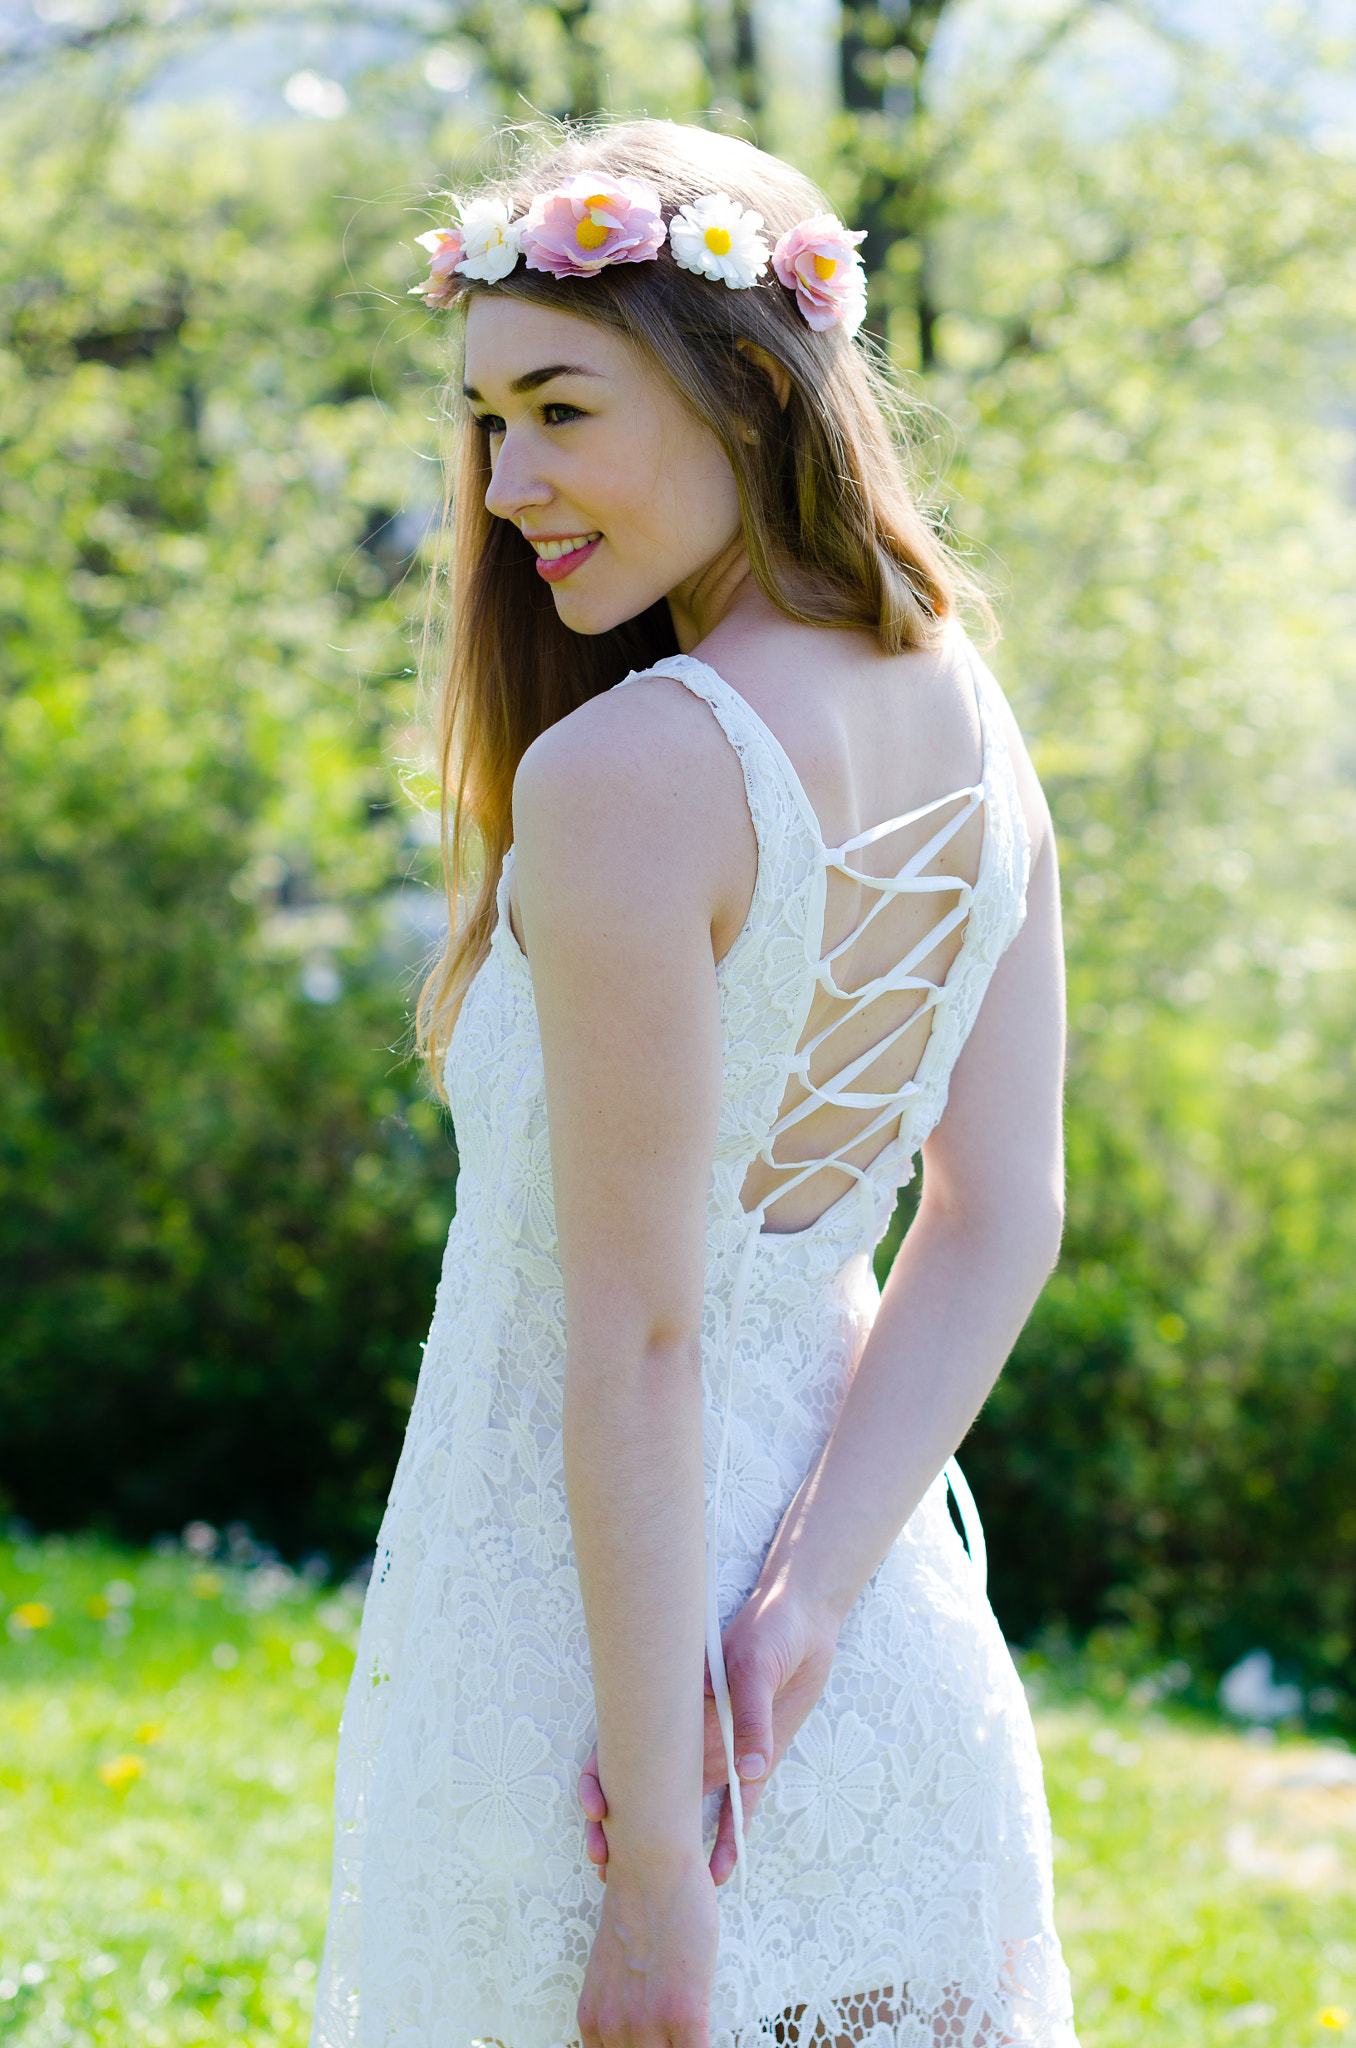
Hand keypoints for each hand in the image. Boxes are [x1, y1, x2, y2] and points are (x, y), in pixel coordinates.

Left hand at [577, 1848, 717, 2047]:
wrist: (652, 1868)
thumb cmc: (640, 1908)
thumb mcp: (613, 1969)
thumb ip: (620, 2006)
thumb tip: (641, 2025)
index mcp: (594, 2022)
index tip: (660, 2046)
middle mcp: (614, 2029)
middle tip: (678, 2041)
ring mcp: (647, 2024)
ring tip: (697, 2038)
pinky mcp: (682, 2014)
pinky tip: (717, 2042)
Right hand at [578, 1584, 838, 1885]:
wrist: (806, 1622)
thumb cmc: (769, 1630)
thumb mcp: (756, 1666)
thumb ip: (751, 1715)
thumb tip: (751, 1772)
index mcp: (674, 1706)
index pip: (621, 1743)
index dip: (600, 1776)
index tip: (595, 1810)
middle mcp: (688, 1736)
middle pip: (643, 1787)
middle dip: (621, 1827)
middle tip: (607, 1864)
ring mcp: (719, 1754)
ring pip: (683, 1810)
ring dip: (671, 1847)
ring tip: (665, 1885)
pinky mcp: (753, 1764)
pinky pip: (737, 1811)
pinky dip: (729, 1842)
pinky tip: (722, 1874)